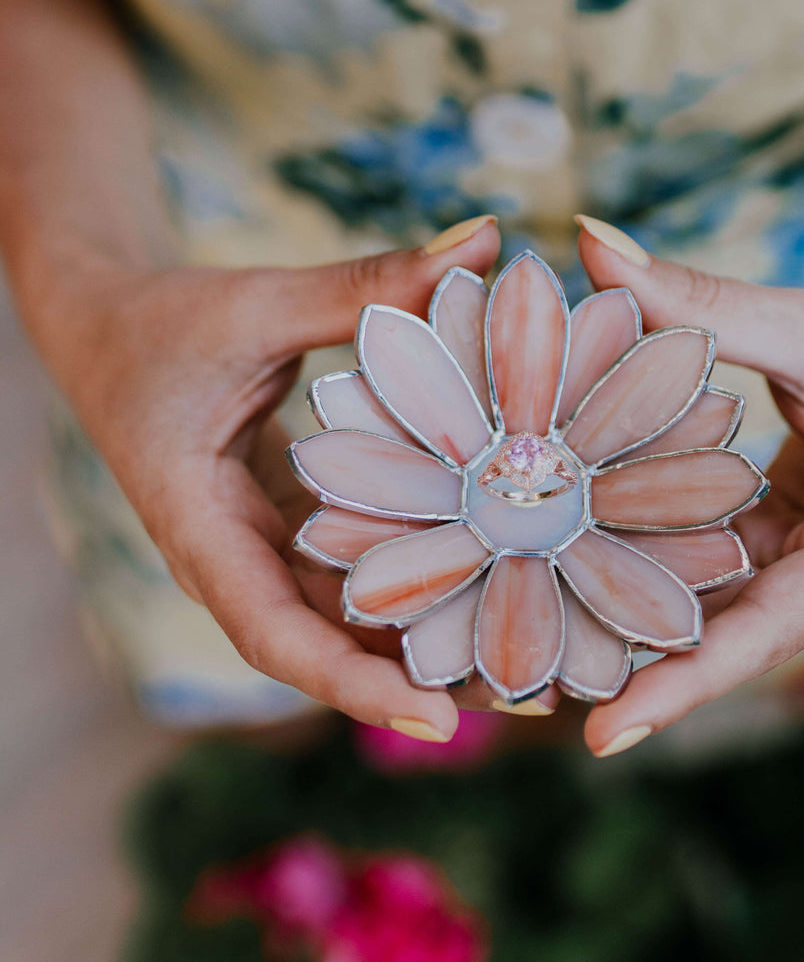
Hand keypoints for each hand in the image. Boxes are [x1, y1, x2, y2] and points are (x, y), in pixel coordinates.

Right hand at [45, 217, 499, 737]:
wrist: (106, 326)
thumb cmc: (166, 320)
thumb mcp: (258, 304)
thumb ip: (365, 285)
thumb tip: (481, 241)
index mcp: (199, 527)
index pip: (272, 632)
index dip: (350, 681)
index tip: (434, 719)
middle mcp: (233, 558)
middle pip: (329, 645)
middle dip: (425, 676)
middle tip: (537, 694)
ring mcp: (263, 549)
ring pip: (350, 616)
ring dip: (434, 636)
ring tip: (539, 653)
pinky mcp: (292, 529)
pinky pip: (358, 571)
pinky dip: (422, 579)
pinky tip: (500, 576)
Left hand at [574, 217, 803, 757]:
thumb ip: (702, 297)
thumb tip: (587, 242)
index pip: (765, 637)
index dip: (682, 688)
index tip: (601, 737)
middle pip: (726, 640)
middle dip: (630, 663)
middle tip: (520, 686)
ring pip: (713, 609)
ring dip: (628, 614)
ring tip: (523, 640)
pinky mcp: (792, 550)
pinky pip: (714, 571)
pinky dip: (648, 561)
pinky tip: (564, 563)